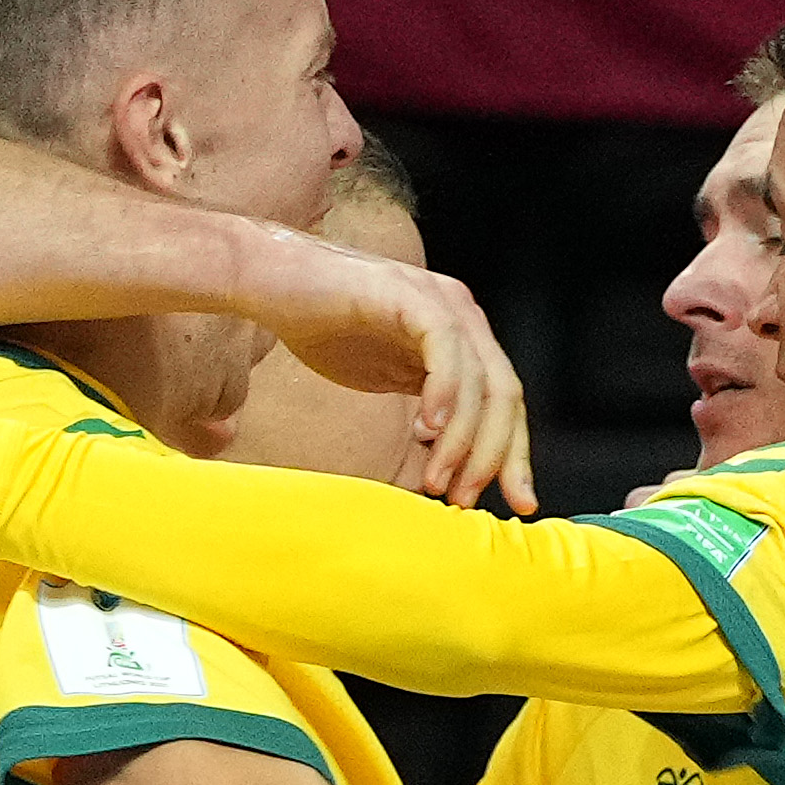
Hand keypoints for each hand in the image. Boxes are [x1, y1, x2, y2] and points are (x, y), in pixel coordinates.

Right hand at [276, 237, 534, 509]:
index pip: (504, 402)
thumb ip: (425, 410)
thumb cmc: (321, 329)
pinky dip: (445, 391)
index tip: (515, 503)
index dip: (513, 455)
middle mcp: (460, 314)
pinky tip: (428, 429)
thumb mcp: (387, 379)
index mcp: (462, 337)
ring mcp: (436, 299)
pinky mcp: (406, 292)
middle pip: (504, 394)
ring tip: (438, 479)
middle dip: (496, 455)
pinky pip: (443, 345)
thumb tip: (449, 468)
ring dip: (462, 439)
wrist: (268, 281)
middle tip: (467, 500)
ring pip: (479, 378)